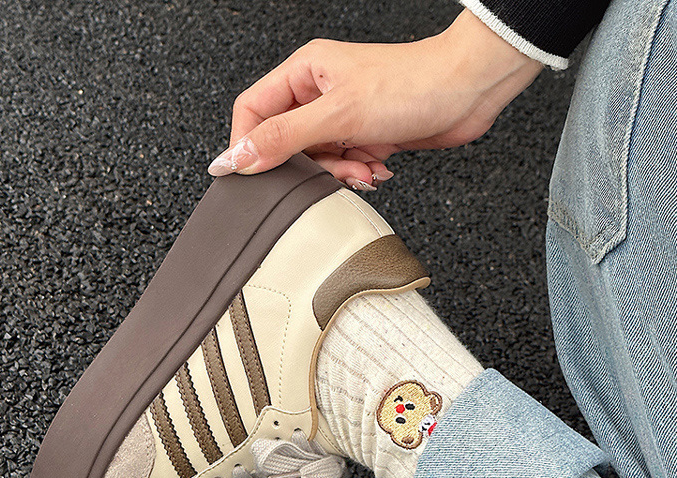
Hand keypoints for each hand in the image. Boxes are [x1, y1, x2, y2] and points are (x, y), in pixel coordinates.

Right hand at [207, 9, 542, 188]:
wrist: (468, 92)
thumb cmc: (411, 84)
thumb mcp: (338, 115)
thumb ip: (283, 138)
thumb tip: (238, 158)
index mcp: (303, 73)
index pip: (252, 111)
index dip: (247, 146)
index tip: (251, 176)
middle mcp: (318, 93)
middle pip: (285, 143)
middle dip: (307, 166)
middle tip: (330, 170)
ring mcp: (341, 117)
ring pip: (317, 160)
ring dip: (338, 173)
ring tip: (363, 167)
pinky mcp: (363, 136)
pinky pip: (343, 165)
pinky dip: (358, 173)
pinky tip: (377, 167)